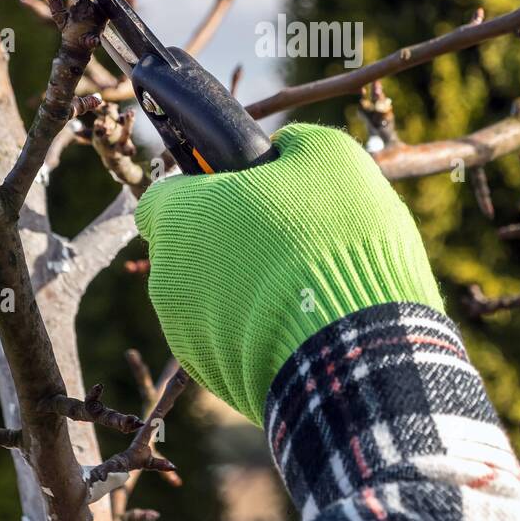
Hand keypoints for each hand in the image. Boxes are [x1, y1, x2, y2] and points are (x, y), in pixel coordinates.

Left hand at [134, 123, 442, 424]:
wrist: (354, 349)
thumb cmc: (333, 239)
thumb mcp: (328, 155)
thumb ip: (290, 143)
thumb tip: (280, 150)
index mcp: (181, 214)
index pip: (165, 194)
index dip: (205, 188)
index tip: (246, 193)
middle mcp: (167, 275)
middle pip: (192, 247)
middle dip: (231, 241)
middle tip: (290, 239)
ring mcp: (185, 333)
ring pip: (212, 296)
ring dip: (246, 288)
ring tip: (305, 288)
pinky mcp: (212, 376)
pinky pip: (231, 339)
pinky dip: (257, 331)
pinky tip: (303, 327)